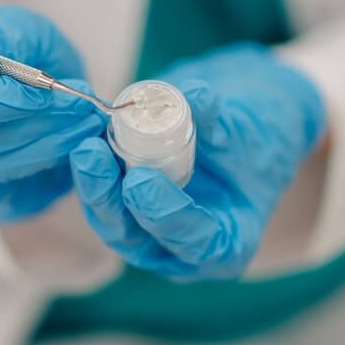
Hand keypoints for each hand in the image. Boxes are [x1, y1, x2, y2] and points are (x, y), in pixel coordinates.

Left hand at [69, 44, 326, 280]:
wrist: (245, 128)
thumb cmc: (260, 135)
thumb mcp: (248, 126)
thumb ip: (217, 117)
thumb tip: (193, 94)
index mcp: (229, 244)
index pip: (195, 243)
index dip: (165, 216)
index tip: (141, 181)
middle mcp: (185, 250)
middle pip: (137, 238)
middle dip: (109, 199)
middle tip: (91, 156)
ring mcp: (153, 234)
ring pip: (112, 220)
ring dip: (94, 184)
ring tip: (84, 143)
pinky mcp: (129, 210)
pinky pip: (105, 197)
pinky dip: (94, 170)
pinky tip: (84, 136)